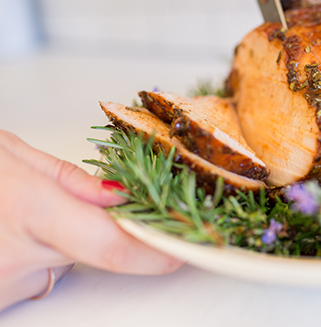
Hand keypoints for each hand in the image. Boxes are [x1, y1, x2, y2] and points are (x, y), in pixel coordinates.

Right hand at [0, 130, 183, 310]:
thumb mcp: (9, 153)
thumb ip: (70, 179)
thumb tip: (120, 196)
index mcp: (27, 208)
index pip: (113, 244)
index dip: (155, 250)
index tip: (183, 247)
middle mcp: (16, 256)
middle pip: (93, 250)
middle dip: (97, 223)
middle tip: (69, 197)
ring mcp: (3, 286)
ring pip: (63, 262)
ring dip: (58, 238)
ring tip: (18, 211)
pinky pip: (36, 275)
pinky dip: (34, 253)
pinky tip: (8, 230)